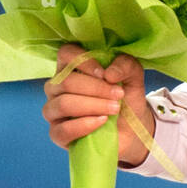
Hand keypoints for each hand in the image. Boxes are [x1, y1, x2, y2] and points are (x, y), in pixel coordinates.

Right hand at [42, 45, 154, 166]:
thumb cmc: (125, 98)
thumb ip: (126, 65)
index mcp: (70, 68)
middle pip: (66, 81)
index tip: (105, 74)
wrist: (131, 129)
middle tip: (118, 95)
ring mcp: (54, 111)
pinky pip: (62, 130)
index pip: (66, 54)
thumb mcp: (132, 77)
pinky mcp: (57, 134)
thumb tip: (109, 73)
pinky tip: (102, 122)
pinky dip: (85, 125)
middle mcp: (57, 87)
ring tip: (114, 109)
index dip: (84, 62)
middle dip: (96, 88)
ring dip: (93, 106)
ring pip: (63, 104)